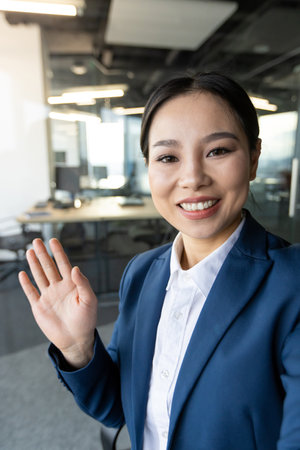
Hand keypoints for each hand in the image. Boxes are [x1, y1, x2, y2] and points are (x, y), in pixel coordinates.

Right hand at [18, 238, 97, 367]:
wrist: (76, 339)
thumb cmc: (87, 320)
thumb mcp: (89, 300)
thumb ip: (83, 283)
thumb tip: (75, 268)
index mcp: (72, 284)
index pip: (63, 264)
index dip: (58, 252)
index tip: (53, 240)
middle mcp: (59, 287)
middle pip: (49, 267)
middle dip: (43, 254)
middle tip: (37, 240)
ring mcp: (48, 296)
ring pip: (40, 276)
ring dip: (34, 264)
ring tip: (30, 251)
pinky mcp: (40, 307)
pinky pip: (31, 293)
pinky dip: (26, 284)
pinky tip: (23, 274)